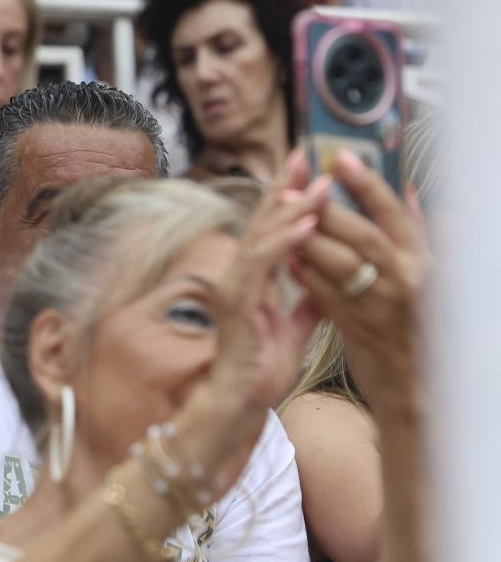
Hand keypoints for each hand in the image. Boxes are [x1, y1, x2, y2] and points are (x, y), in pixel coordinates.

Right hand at [205, 163, 329, 414]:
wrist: (239, 402)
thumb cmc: (262, 370)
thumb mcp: (296, 328)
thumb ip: (308, 300)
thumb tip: (325, 278)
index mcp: (253, 280)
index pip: (269, 229)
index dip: (286, 198)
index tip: (306, 170)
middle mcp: (238, 277)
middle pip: (261, 222)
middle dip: (284, 189)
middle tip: (308, 158)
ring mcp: (235, 289)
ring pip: (261, 238)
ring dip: (291, 211)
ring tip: (318, 188)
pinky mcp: (237, 305)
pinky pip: (261, 266)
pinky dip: (283, 244)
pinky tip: (306, 227)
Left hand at [289, 151, 428, 414]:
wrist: (412, 380)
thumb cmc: (417, 321)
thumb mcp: (428, 274)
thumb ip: (416, 234)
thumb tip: (408, 194)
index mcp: (424, 261)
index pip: (395, 214)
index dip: (367, 184)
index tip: (340, 159)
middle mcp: (405, 280)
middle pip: (362, 235)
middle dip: (327, 209)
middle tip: (299, 188)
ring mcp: (380, 305)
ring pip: (340, 263)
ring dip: (308, 239)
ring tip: (285, 217)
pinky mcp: (355, 328)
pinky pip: (324, 295)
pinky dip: (305, 274)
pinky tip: (288, 259)